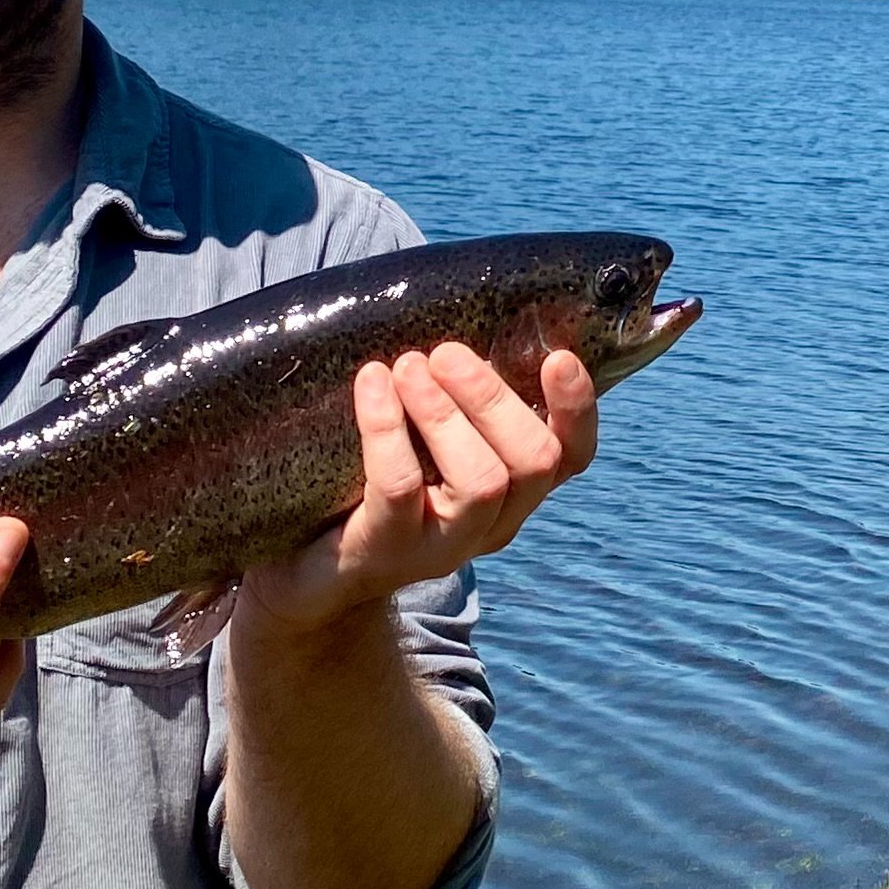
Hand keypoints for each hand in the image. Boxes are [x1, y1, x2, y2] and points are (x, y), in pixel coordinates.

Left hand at [237, 345, 597, 643]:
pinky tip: (371, 384)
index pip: (572, 456)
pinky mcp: (387, 550)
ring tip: (407, 366)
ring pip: (481, 481)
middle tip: (445, 352)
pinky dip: (386, 427)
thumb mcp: (427, 441)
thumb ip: (455, 396)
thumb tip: (454, 317)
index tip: (558, 357)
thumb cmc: (374, 480)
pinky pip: (400, 486)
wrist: (311, 571)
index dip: (577, 409)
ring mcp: (444, 546)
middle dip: (493, 398)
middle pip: (533, 463)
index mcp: (514, 490)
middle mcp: (493, 522)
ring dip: (445, 413)